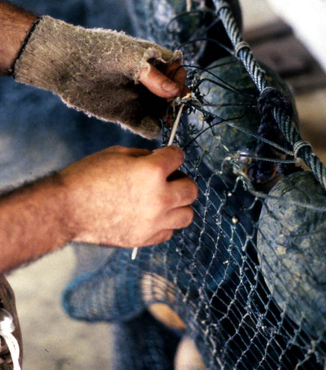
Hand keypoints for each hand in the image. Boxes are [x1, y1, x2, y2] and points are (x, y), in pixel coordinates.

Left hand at [13, 16, 183, 138]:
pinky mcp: (124, 114)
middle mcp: (148, 81)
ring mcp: (137, 98)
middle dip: (175, 104)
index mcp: (152, 61)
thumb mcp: (128, 58)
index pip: (177, 71)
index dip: (180, 80)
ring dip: (165, 118)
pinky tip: (151, 129)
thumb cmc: (98, 51)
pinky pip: (143, 124)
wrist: (65, 63)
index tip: (176, 90)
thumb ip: (151, 75)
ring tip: (163, 121)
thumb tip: (175, 91)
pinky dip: (150, 129)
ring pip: (160, 112)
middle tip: (171, 110)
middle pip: (172, 96)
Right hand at [60, 145, 197, 247]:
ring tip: (163, 199)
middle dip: (181, 180)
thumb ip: (144, 157)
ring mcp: (154, 221)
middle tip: (168, 179)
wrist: (66, 208)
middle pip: (191, 190)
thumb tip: (159, 160)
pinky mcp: (145, 239)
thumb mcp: (117, 154)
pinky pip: (169, 232)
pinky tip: (151, 215)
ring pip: (187, 215)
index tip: (167, 156)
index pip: (179, 156)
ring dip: (178, 205)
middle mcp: (160, 197)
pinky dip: (165, 223)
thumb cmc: (87, 176)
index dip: (171, 154)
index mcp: (153, 171)